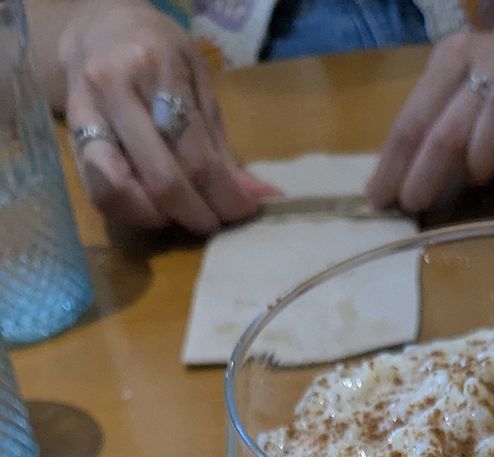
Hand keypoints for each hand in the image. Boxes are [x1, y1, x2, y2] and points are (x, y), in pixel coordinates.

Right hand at [60, 0, 275, 234]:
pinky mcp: (71, 142)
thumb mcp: (197, 78)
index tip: (244, 211)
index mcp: (155, 68)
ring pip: (121, 194)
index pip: (195, 154)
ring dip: (160, 218)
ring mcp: (85, 117)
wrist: (97, 30)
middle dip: (195, 213)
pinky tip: (153, 207)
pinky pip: (100, 195)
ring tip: (181, 213)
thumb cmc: (157, 52)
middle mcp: (114, 89)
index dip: (224, 195)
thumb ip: (219, 140)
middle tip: (214, 222)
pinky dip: (133, 213)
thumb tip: (255, 194)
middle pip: (161, 179)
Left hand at [367, 0, 493, 213]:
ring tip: (477, 179)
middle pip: (449, 123)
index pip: (414, 119)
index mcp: (452, 59)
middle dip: (427, 171)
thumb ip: (432, 129)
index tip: (380, 201)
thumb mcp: (457, 92)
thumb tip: (391, 187)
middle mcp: (488, 59)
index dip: (395, 164)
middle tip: (414, 205)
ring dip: (483, 148)